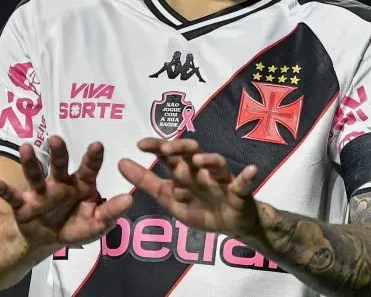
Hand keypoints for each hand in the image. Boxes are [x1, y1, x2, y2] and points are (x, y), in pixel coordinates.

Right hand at [0, 136, 132, 248]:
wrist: (46, 239)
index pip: (88, 168)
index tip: (97, 145)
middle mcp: (59, 184)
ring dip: (29, 161)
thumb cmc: (74, 224)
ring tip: (25, 147)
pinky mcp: (23, 204)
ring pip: (34, 174)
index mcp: (80, 185)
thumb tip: (130, 199)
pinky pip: (12, 196)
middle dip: (58, 152)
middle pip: (59, 164)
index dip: (92, 157)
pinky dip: (2, 190)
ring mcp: (40, 192)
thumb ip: (112, 212)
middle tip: (56, 138)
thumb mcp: (96, 224)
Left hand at [118, 138, 259, 237]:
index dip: (156, 147)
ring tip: (199, 160)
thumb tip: (120, 163)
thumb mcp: (169, 198)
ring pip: (216, 163)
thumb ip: (145, 181)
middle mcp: (202, 169)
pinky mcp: (240, 191)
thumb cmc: (199, 206)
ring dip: (208, 159)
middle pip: (192, 152)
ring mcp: (221, 179)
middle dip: (180, 148)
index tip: (139, 145)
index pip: (169, 154)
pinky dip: (248, 176)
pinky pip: (244, 182)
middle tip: (166, 150)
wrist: (230, 225)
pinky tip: (250, 170)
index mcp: (184, 170)